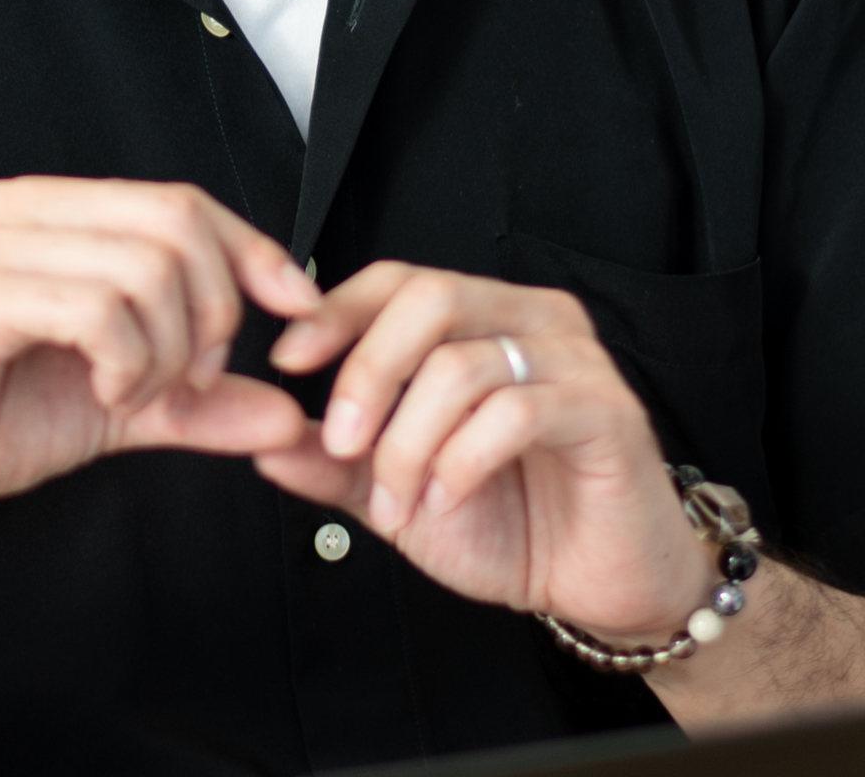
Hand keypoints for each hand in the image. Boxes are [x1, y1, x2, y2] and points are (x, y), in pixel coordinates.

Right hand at [0, 177, 317, 529]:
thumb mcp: (112, 406)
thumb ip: (197, 404)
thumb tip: (290, 415)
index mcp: (55, 212)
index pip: (183, 202)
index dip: (253, 251)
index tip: (298, 310)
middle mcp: (26, 208)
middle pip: (177, 225)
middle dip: (214, 312)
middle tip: (190, 382)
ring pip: (146, 267)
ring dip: (168, 350)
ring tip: (136, 395)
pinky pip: (96, 307)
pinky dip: (127, 361)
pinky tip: (104, 393)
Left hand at [255, 262, 713, 643]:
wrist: (604, 587)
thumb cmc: (514, 522)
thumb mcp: (400, 491)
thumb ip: (334, 462)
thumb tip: (261, 436)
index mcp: (483, 316)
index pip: (398, 280)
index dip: (337, 311)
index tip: (288, 359)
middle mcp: (530, 318)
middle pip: (426, 300)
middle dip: (367, 371)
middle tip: (340, 442)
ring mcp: (573, 358)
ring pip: (461, 364)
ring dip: (409, 442)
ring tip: (398, 501)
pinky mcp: (605, 410)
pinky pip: (514, 413)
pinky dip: (461, 461)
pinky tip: (445, 499)